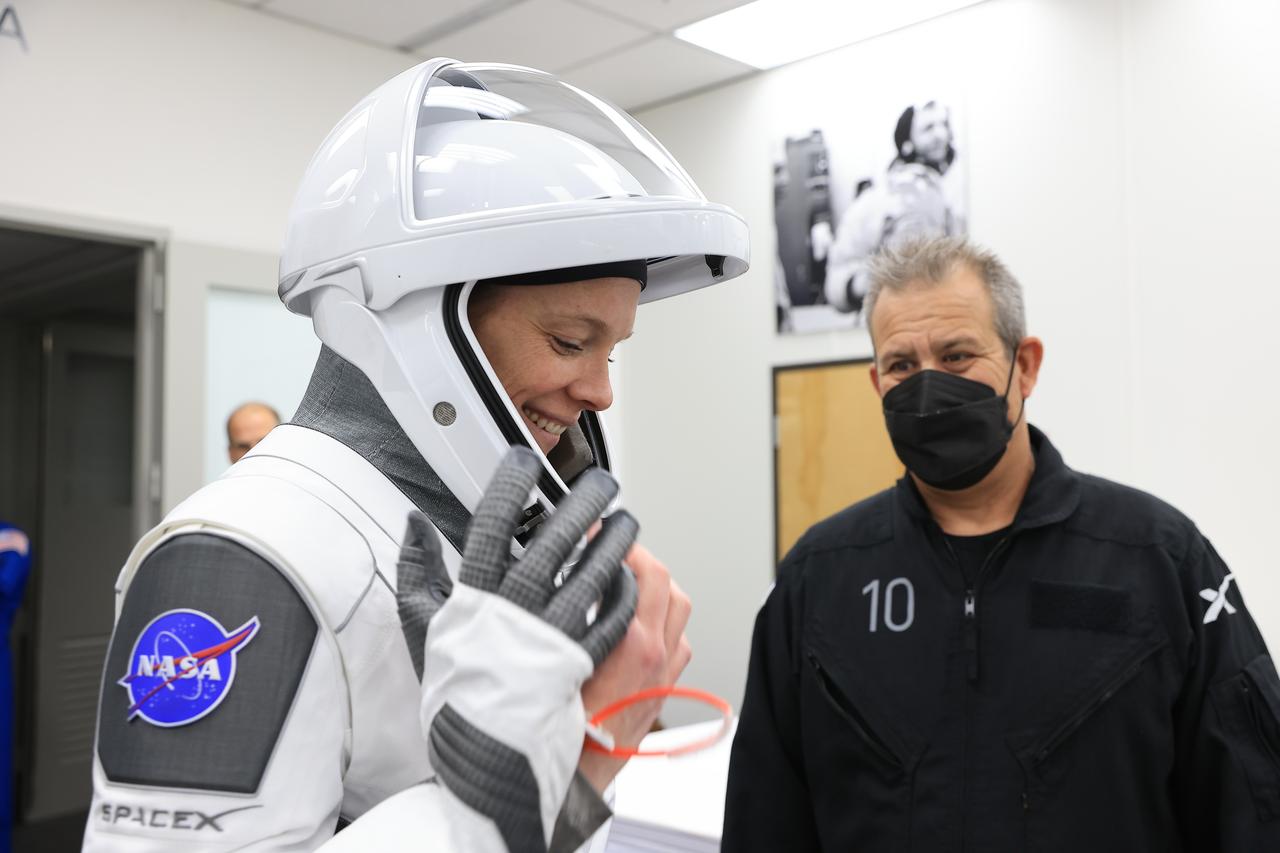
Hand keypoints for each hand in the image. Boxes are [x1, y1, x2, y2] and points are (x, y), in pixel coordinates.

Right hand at [395, 447, 638, 849]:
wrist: (489, 764)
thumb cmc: (459, 698)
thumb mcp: (425, 632)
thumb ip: (416, 574)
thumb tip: (413, 526)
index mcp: (477, 602)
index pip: (492, 525)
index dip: (508, 486)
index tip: (523, 464)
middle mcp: (520, 615)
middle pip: (559, 538)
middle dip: (584, 500)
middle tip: (599, 482)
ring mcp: (561, 638)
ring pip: (601, 572)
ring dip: (618, 540)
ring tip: (624, 522)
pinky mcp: (593, 664)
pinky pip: (623, 616)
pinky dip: (631, 592)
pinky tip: (631, 579)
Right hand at [578, 542, 692, 791]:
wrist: (573, 781)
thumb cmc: (558, 732)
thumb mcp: (551, 660)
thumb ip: (560, 617)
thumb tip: (556, 580)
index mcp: (633, 646)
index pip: (643, 571)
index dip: (618, 543)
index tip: (596, 531)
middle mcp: (657, 658)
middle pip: (667, 584)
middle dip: (640, 558)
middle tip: (611, 549)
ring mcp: (664, 675)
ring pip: (679, 612)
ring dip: (657, 588)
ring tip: (625, 579)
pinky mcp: (662, 692)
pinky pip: (678, 642)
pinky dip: (662, 623)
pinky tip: (635, 623)